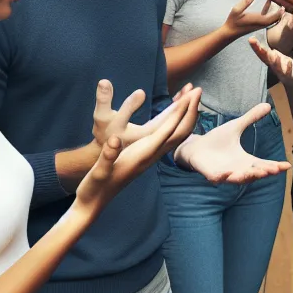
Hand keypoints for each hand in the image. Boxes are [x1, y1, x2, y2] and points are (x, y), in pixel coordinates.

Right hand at [76, 96, 193, 215]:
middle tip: (198, 89)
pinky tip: (176, 114)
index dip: (179, 112)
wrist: (95, 202)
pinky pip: (168, 137)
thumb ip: (107, 156)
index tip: (189, 95)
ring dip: (186, 116)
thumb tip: (113, 140)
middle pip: (180, 133)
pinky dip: (176, 122)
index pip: (167, 131)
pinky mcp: (146, 157)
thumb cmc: (95, 186)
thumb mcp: (98, 171)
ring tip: (191, 96)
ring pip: (177, 135)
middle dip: (191, 111)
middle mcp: (151, 156)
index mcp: (142, 155)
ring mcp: (151, 157)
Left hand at [174, 102, 291, 183]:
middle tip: (273, 169)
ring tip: (257, 172)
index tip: (287, 165)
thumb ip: (251, 118)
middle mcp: (238, 169)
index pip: (263, 164)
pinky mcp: (212, 174)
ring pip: (239, 178)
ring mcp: (225, 173)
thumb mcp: (236, 126)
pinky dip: (224, 177)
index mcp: (246, 160)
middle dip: (264, 172)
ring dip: (248, 176)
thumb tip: (268, 105)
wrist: (196, 146)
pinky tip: (228, 173)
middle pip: (254, 173)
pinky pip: (219, 178)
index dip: (275, 166)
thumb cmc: (217, 139)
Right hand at [222, 0, 283, 39]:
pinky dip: (270, 10)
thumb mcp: (237, 10)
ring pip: (273, 18)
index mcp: (259, 20)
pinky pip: (267, 17)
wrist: (230, 32)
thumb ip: (245, 2)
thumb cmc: (233, 21)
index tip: (285, 4)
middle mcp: (262, 23)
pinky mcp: (258, 23)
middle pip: (276, 18)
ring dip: (277, 11)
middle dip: (281, 11)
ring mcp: (261, 24)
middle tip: (286, 1)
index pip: (274, 16)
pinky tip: (268, 1)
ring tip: (279, 0)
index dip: (280, 11)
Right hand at [249, 38, 292, 88]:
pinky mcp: (288, 76)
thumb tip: (265, 45)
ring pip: (276, 66)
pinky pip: (288, 72)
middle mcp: (273, 66)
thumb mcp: (278, 59)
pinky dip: (288, 67)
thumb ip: (271, 53)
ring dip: (274, 60)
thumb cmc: (285, 68)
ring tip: (273, 52)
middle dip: (259, 50)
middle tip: (253, 42)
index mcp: (270, 61)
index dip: (256, 46)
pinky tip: (290, 61)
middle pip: (265, 58)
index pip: (261, 53)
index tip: (250, 38)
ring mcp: (280, 72)